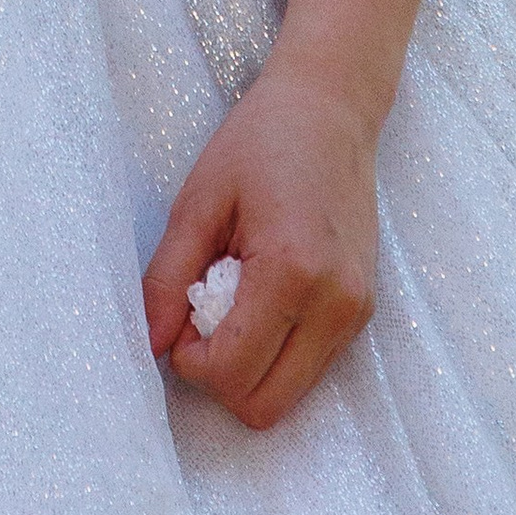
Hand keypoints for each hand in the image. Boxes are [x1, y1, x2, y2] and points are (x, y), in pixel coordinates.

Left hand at [142, 61, 379, 431]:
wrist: (330, 108)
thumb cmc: (259, 142)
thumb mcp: (198, 201)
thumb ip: (167, 279)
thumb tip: (151, 345)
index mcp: (292, 272)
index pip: (231, 373)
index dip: (190, 362)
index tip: (179, 317)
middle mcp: (335, 304)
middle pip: (264, 406)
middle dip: (220, 377)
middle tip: (202, 318)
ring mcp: (357, 312)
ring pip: (289, 396)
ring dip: (249, 368)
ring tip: (234, 300)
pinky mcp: (364, 312)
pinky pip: (310, 369)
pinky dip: (277, 353)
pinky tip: (263, 297)